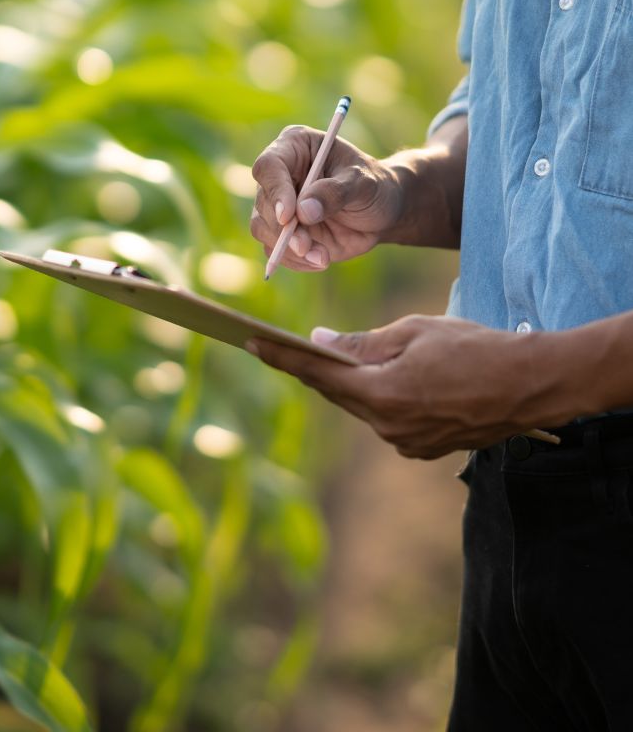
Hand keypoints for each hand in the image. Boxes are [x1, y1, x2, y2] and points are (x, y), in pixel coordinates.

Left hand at [247, 315, 564, 458]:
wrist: (530, 386)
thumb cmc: (474, 348)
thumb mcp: (415, 332)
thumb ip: (363, 344)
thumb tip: (320, 344)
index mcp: (382, 395)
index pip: (318, 374)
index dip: (281, 357)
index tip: (250, 342)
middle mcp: (388, 427)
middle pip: (338, 394)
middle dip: (314, 369)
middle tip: (280, 345)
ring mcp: (407, 443)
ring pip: (364, 407)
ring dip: (353, 384)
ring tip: (342, 357)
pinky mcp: (424, 448)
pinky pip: (388, 419)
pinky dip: (381, 398)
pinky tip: (390, 378)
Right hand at [250, 125, 403, 271]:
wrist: (382, 211)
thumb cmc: (374, 186)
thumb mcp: (364, 183)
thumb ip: (336, 192)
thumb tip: (303, 211)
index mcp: (295, 147)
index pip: (269, 166)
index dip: (276, 191)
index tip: (289, 216)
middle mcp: (281, 175)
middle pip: (263, 202)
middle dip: (283, 229)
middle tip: (306, 246)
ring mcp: (279, 204)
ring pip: (263, 228)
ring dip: (289, 249)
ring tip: (322, 257)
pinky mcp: (283, 231)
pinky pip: (275, 250)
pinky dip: (295, 260)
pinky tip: (320, 260)